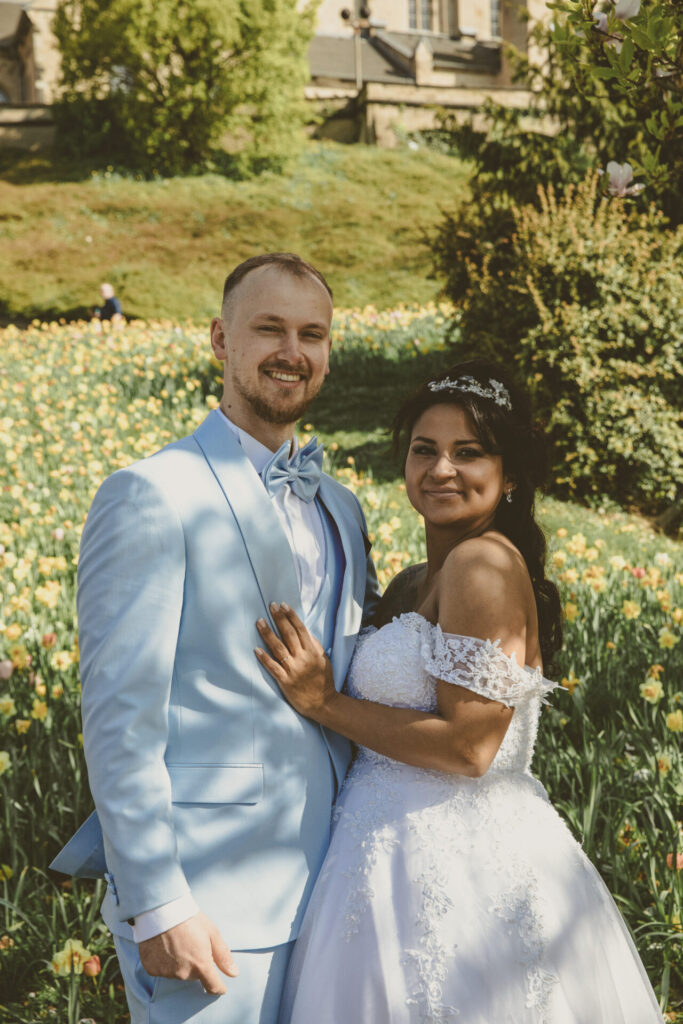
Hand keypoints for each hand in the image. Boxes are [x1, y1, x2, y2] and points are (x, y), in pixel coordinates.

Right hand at [138, 911, 237, 994]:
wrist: (161, 910)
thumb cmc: (189, 918)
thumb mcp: (211, 932)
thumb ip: (223, 956)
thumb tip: (234, 973)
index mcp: (200, 965)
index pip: (213, 986)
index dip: (218, 987)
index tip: (220, 986)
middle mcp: (183, 973)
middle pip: (194, 976)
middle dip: (196, 965)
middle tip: (192, 945)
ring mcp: (166, 972)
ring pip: (178, 973)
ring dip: (179, 963)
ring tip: (176, 943)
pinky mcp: (151, 969)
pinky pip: (161, 970)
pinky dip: (164, 961)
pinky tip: (163, 946)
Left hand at [255, 603, 337, 720]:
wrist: (322, 703)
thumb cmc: (324, 680)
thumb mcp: (324, 660)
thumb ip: (315, 645)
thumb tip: (304, 631)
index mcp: (313, 652)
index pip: (301, 629)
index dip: (291, 616)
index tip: (283, 605)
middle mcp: (303, 659)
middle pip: (289, 635)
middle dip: (279, 619)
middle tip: (271, 606)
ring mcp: (293, 670)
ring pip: (278, 648)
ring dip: (268, 634)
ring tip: (260, 621)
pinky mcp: (285, 681)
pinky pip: (273, 667)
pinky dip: (264, 658)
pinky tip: (256, 649)